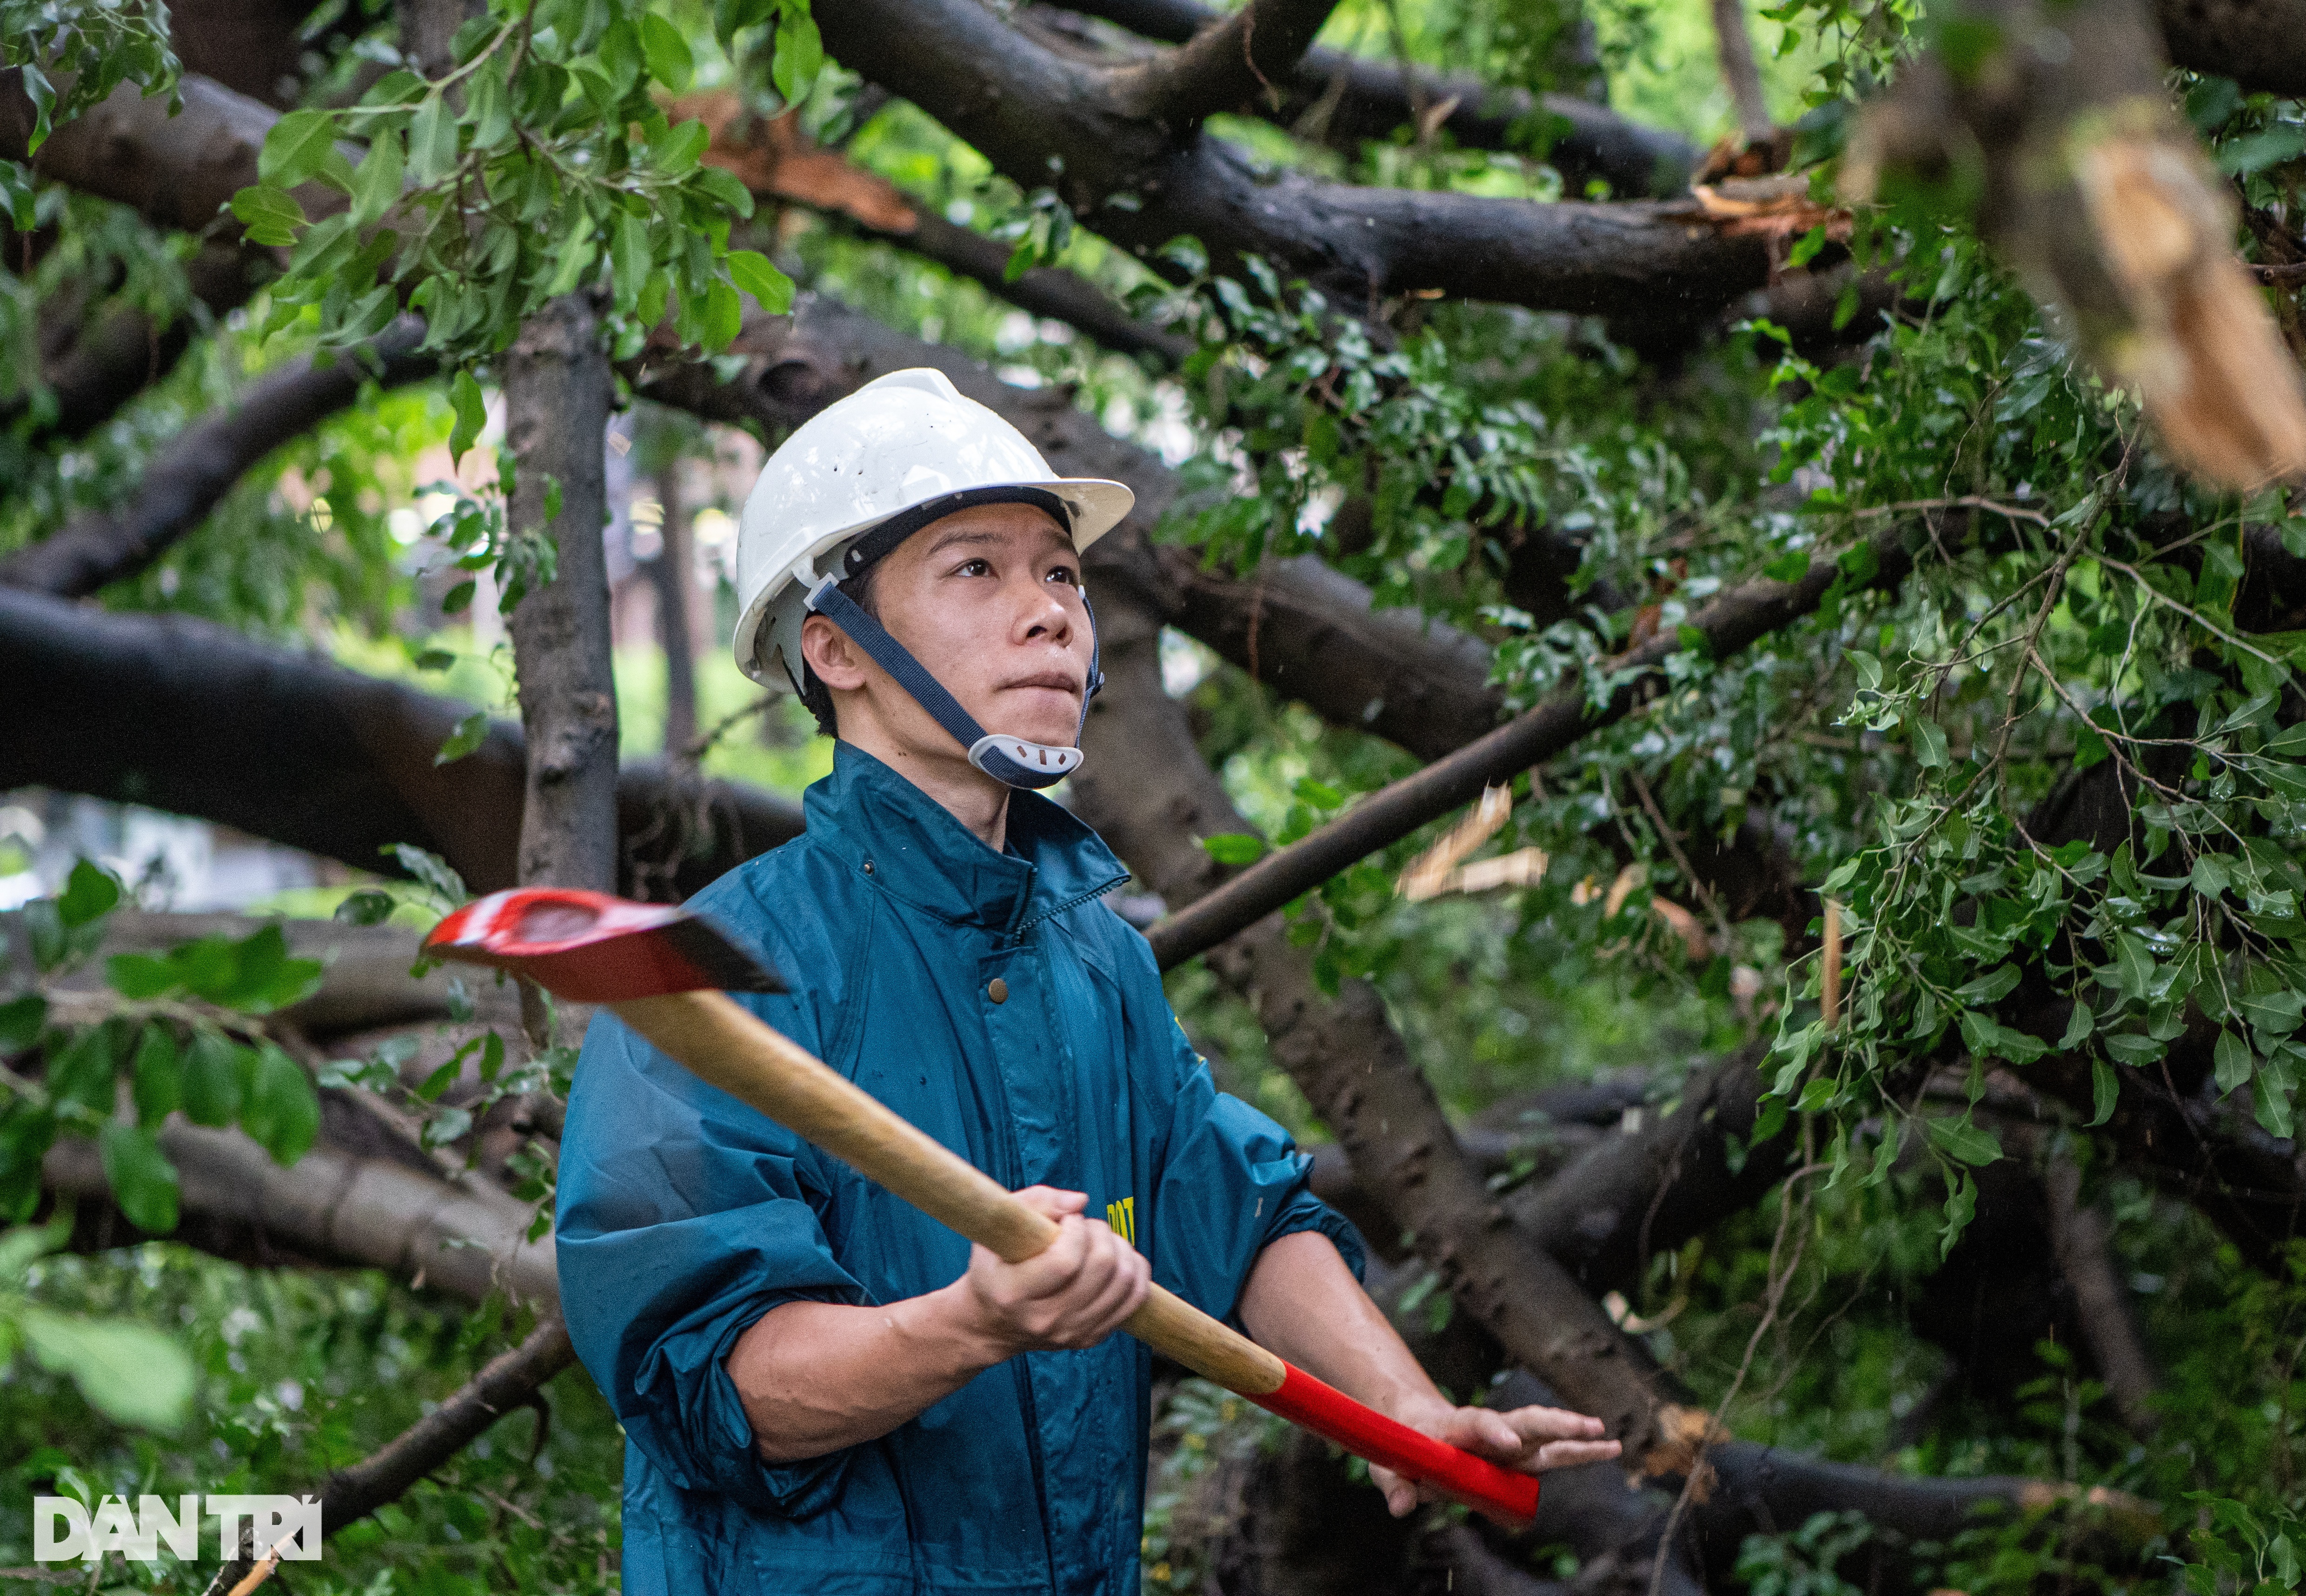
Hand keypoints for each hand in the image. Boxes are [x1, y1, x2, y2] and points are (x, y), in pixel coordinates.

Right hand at [947, 1185, 1151, 1357]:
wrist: (994, 1322)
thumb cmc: (997, 1264)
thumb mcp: (1001, 1226)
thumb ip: (1039, 1202)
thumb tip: (1081, 1201)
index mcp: (1013, 1293)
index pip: (1065, 1262)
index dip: (1076, 1230)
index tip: (1068, 1220)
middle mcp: (1044, 1320)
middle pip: (1101, 1268)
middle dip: (1100, 1233)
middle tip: (1085, 1226)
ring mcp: (1071, 1333)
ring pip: (1124, 1282)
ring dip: (1120, 1248)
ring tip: (1100, 1240)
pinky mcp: (1092, 1337)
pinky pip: (1134, 1299)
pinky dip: (1135, 1270)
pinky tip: (1118, 1257)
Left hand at [1369, 1399, 1621, 1518]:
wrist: (1412, 1420)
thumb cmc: (1401, 1444)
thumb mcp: (1388, 1464)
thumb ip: (1396, 1483)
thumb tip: (1402, 1506)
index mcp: (1453, 1427)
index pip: (1476, 1423)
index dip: (1492, 1432)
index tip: (1509, 1444)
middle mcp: (1487, 1429)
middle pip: (1522, 1422)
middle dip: (1553, 1425)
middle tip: (1585, 1427)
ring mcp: (1505, 1441)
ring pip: (1544, 1436)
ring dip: (1575, 1437)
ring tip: (1609, 1440)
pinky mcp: (1517, 1455)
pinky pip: (1551, 1453)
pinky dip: (1579, 1451)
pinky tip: (1609, 1449)